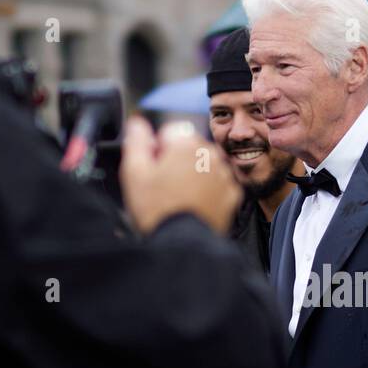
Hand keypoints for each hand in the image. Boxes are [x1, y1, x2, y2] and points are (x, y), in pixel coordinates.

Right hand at [121, 117, 241, 235]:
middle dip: (176, 161)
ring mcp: (224, 174)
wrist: (183, 244)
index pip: (169, 133)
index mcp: (186, 143)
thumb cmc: (157, 209)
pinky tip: (194, 205)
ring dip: (192, 176)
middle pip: (188, 148)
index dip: (157, 150)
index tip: (153, 169)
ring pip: (204, 166)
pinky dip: (207, 192)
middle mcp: (210, 153)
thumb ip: (137, 140)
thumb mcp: (135, 172)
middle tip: (164, 187)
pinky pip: (217, 185)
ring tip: (179, 199)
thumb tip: (138, 123)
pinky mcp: (232, 194)